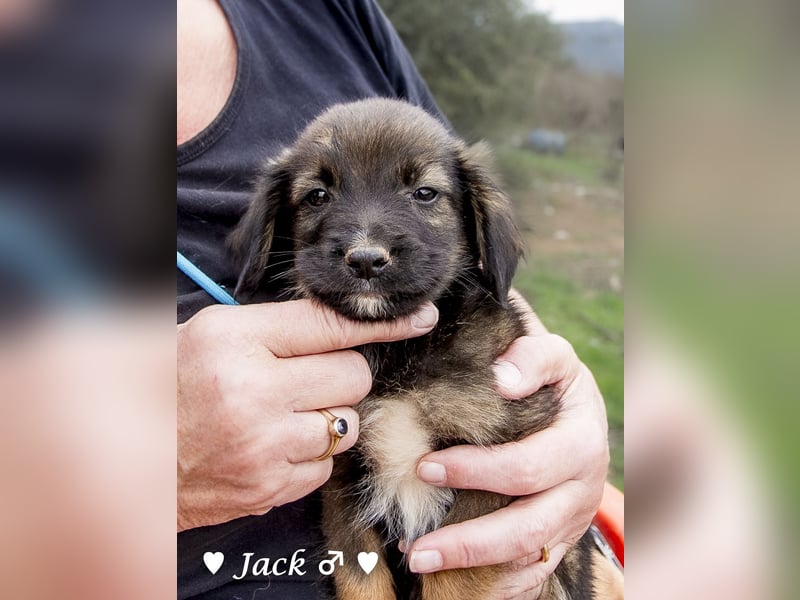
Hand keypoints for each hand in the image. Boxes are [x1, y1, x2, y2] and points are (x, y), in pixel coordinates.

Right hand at [177, 299, 437, 530]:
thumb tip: (342, 323)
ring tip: (285, 413)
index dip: (382, 321)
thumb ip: (275, 328)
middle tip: (307, 376)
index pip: (330, 324)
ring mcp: (264, 446)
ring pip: (347, 424)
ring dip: (327, 417)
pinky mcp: (269, 487)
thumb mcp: (210, 335)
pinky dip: (311, 454)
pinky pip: (326, 465)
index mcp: (234, 341)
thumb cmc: (168, 386)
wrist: (125, 459)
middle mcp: (253, 392)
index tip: (420, 317)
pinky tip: (276, 444)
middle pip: (353, 376)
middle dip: (341, 374)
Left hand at [408, 302, 608, 598]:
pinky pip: (529, 573)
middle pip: (527, 527)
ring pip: (526, 558)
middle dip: (468, 539)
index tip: (425, 467)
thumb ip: (533, 356)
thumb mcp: (555, 359)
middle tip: (414, 540)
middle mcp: (581, 489)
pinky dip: (486, 576)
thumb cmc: (555, 382)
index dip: (475, 471)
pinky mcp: (559, 540)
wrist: (583, 415)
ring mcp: (571, 520)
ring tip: (417, 560)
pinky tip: (444, 569)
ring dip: (470, 565)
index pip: (526, 466)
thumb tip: (501, 378)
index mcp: (580, 443)